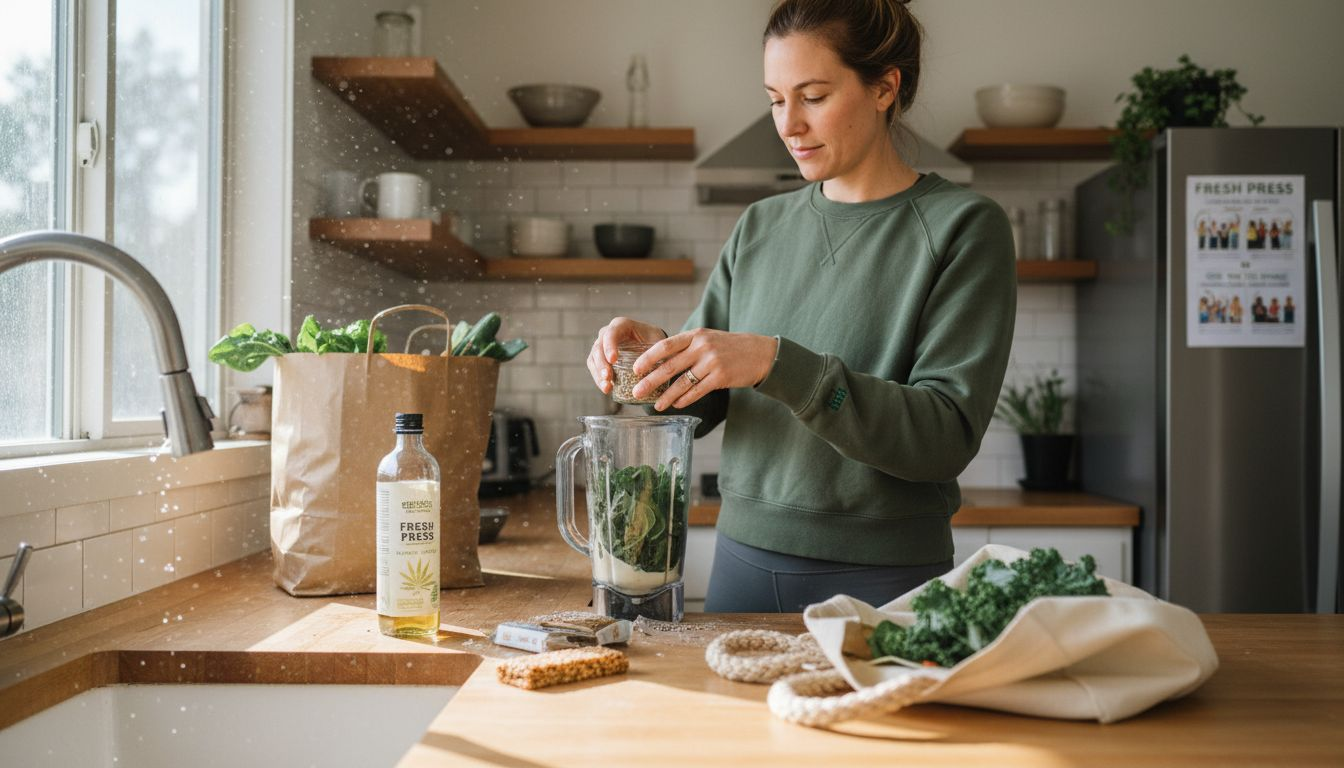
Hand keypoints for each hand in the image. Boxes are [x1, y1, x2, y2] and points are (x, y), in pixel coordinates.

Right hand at [586, 317, 667, 394]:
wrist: (652, 349)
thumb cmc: (657, 344)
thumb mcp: (659, 344)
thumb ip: (658, 352)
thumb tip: (654, 369)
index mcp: (622, 325)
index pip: (612, 333)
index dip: (610, 346)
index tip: (613, 360)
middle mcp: (608, 333)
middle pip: (599, 346)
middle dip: (602, 363)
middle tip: (608, 377)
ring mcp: (602, 346)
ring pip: (593, 358)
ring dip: (598, 373)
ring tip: (607, 387)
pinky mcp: (600, 359)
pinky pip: (594, 368)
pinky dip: (598, 379)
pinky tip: (607, 389)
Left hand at [632, 329, 777, 410]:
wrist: (761, 353)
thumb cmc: (731, 347)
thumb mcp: (709, 339)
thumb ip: (688, 347)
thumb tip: (662, 361)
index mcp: (696, 335)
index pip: (666, 346)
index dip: (648, 358)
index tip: (635, 369)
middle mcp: (702, 347)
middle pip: (670, 366)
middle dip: (651, 380)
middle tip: (637, 391)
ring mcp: (712, 362)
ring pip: (682, 382)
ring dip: (667, 396)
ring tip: (656, 405)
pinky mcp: (721, 377)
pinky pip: (697, 391)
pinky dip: (685, 399)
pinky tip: (676, 405)